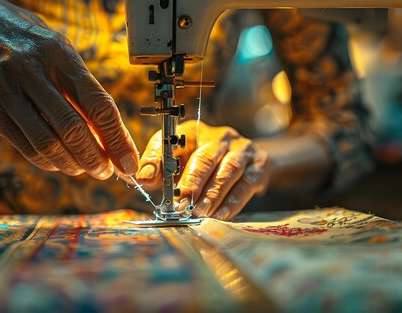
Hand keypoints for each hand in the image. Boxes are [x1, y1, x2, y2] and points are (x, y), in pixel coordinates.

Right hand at [0, 0, 137, 177]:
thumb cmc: (23, 39)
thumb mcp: (57, 48)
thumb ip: (80, 86)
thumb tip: (107, 131)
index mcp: (57, 53)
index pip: (96, 103)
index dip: (117, 138)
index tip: (128, 161)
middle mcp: (30, 71)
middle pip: (72, 128)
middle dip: (95, 158)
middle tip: (106, 171)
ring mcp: (5, 91)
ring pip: (46, 142)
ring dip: (71, 164)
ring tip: (84, 169)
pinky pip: (23, 145)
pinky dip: (46, 161)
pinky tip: (59, 163)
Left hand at [136, 121, 269, 219]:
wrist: (249, 163)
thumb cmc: (205, 165)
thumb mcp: (180, 163)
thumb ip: (159, 169)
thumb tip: (142, 178)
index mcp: (195, 131)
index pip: (175, 140)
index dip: (160, 158)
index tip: (148, 179)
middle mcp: (220, 136)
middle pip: (206, 156)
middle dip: (193, 181)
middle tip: (182, 202)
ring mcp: (243, 149)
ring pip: (228, 170)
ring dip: (213, 193)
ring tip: (200, 211)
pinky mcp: (259, 165)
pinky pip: (246, 184)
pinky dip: (233, 201)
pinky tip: (221, 214)